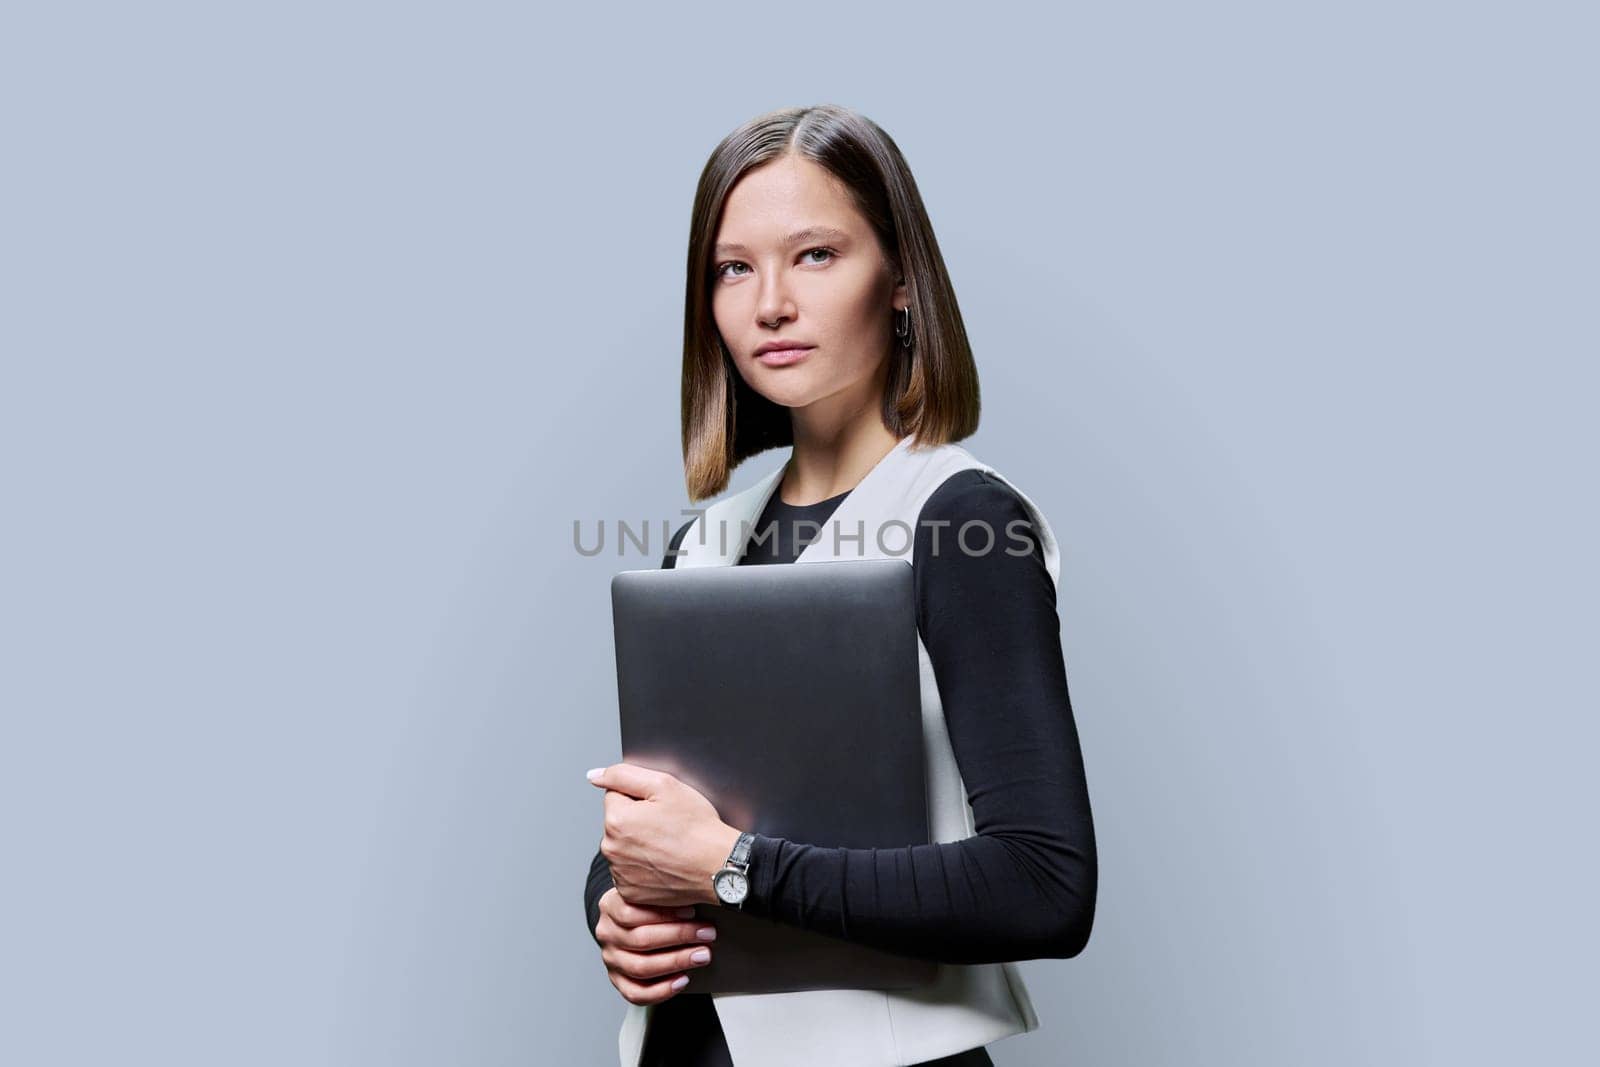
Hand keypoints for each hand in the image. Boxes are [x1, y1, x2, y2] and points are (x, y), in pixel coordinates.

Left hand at [587, 762, 742, 908]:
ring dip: (639, 844)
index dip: (641, 798)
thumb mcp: (664, 784)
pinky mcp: (630, 892)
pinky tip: (665, 863)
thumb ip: (623, 775)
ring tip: (668, 846)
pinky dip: (644, 867)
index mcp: (616, 820)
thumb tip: (594, 776)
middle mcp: (611, 849)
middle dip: (637, 821)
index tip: (660, 808)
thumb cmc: (697, 827)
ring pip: (624, 847)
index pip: (616, 796)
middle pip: (618, 823)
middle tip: (668, 827)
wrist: (719, 866)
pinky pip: (630, 871)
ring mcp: (619, 874)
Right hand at [593, 887, 718, 1003]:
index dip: (665, 914)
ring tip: (702, 955)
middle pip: (641, 939)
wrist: (630, 922)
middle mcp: (607, 934)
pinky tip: (682, 979)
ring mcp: (611, 960)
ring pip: (641, 967)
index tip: (692, 912)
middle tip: (707, 934)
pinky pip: (637, 993)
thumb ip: (665, 895)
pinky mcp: (618, 981)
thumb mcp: (649, 892)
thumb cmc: (647, 906)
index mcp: (610, 906)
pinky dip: (662, 990)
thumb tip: (698, 897)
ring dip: (676, 961)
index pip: (633, 912)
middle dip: (679, 936)